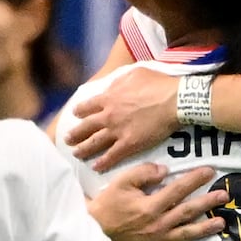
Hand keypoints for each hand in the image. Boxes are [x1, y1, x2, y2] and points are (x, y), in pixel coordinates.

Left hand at [65, 69, 179, 171]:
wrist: (173, 101)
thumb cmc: (158, 84)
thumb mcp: (135, 73)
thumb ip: (119, 81)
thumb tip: (112, 86)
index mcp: (109, 97)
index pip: (87, 106)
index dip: (80, 111)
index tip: (76, 115)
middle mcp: (108, 115)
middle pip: (86, 126)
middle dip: (75, 133)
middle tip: (67, 139)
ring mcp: (117, 131)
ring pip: (94, 142)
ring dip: (83, 149)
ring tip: (76, 154)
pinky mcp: (129, 144)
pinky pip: (112, 156)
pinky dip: (102, 163)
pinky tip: (96, 167)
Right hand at [89, 164, 227, 240]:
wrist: (93, 230)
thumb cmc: (108, 204)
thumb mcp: (122, 181)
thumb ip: (144, 173)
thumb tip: (165, 171)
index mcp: (151, 206)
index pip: (179, 189)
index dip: (195, 179)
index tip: (210, 171)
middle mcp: (159, 224)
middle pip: (188, 211)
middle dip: (208, 202)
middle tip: (225, 196)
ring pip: (187, 234)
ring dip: (206, 228)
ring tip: (222, 223)